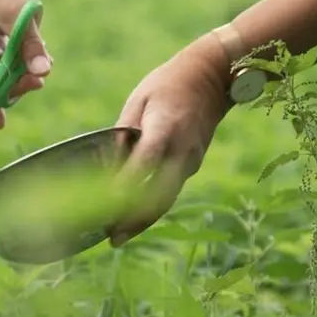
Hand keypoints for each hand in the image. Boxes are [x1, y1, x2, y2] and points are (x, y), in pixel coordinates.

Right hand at [0, 0, 53, 129]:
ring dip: (27, 76)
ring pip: (9, 73)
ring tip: (45, 70)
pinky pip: (21, 62)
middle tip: (38, 84)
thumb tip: (42, 73)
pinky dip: (34, 65)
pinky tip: (46, 61)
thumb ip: (30, 46)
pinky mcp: (10, 40)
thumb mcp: (19, 15)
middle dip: (16, 85)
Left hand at [106, 33, 233, 246]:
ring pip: (167, 198)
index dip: (125, 185)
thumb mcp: (138, 100)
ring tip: (117, 236)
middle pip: (160, 194)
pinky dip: (152, 206)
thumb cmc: (167, 85)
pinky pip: (171, 190)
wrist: (212, 78)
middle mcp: (181, 149)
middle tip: (111, 238)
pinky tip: (132, 217)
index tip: (104, 204)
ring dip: (143, 220)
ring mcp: (191, 159)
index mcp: (164, 127)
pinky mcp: (193, 164)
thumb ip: (122, 134)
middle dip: (135, 219)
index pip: (144, 162)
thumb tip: (107, 167)